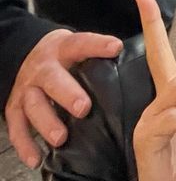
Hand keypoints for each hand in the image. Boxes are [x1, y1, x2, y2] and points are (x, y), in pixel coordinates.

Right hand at [5, 29, 122, 168]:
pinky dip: (25, 145)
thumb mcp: (76, 47)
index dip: (98, 45)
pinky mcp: (14, 108)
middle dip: (68, 94)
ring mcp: (27, 88)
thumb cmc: (62, 56)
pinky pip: (17, 128)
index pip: (82, 43)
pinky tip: (37, 159)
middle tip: (84, 108)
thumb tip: (134, 65)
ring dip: (47, 122)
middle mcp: (43, 68)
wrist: (25, 54)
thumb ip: (96, 57)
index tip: (116, 48)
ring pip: (34, 104)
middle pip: (54, 79)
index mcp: (63, 49)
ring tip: (61, 138)